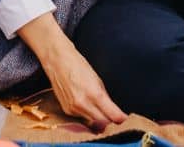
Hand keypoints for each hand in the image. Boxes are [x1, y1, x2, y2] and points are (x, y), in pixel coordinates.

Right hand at [15, 16, 126, 130]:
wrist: (56, 60)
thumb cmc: (77, 64)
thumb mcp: (97, 79)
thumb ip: (105, 97)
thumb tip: (113, 111)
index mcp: (93, 94)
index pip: (112, 115)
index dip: (121, 120)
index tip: (127, 121)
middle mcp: (82, 104)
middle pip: (103, 123)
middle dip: (111, 123)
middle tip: (118, 121)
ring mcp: (73, 109)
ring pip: (92, 123)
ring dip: (100, 122)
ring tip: (106, 116)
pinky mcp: (67, 110)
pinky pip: (82, 119)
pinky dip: (88, 116)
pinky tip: (90, 109)